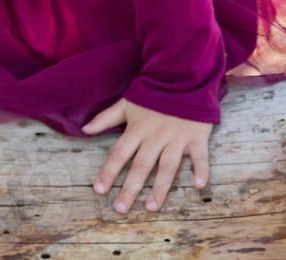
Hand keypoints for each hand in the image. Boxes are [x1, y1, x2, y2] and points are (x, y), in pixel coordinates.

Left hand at [80, 97, 211, 213]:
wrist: (182, 77)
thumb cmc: (153, 94)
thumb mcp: (126, 103)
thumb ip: (105, 118)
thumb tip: (84, 130)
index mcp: (137, 129)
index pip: (119, 153)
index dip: (109, 171)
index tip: (99, 190)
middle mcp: (155, 136)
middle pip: (141, 165)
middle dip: (130, 188)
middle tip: (121, 209)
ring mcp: (176, 138)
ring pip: (167, 166)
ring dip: (160, 188)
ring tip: (151, 207)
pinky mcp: (196, 137)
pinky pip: (199, 155)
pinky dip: (201, 169)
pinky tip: (198, 185)